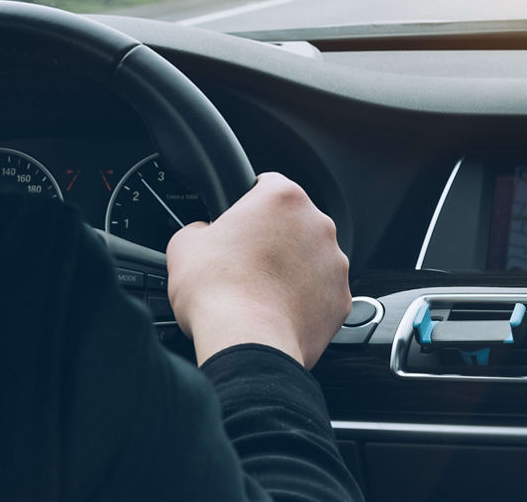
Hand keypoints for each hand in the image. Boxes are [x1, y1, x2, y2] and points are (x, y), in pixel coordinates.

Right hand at [166, 172, 350, 367]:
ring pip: (311, 257)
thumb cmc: (218, 292)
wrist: (248, 343)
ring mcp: (335, 262)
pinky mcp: (341, 297)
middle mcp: (318, 224)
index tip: (238, 221)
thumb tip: (203, 233)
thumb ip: (199, 227)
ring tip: (261, 291)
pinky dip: (305, 299)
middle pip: (294, 222)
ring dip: (292, 268)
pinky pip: (322, 292)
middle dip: (273, 238)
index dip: (248, 203)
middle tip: (245, 262)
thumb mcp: (185, 245)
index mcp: (283, 199)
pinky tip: (279, 311)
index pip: (268, 184)